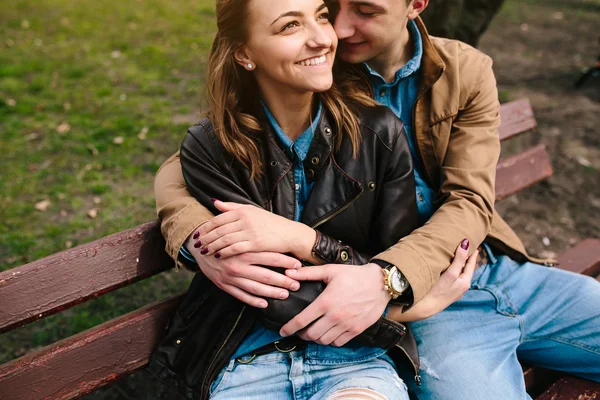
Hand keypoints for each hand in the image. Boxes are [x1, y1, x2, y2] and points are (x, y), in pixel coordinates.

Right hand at [185, 234, 301, 308]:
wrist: (198, 247)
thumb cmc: (223, 237)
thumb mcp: (236, 231)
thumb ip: (253, 233)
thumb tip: (276, 234)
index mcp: (243, 250)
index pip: (269, 256)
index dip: (285, 262)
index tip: (298, 266)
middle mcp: (238, 265)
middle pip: (265, 275)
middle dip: (283, 281)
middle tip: (297, 284)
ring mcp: (230, 277)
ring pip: (255, 288)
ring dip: (272, 293)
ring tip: (285, 294)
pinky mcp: (224, 285)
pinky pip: (241, 296)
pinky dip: (253, 301)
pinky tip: (265, 303)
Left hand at [192, 200, 315, 258]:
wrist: (290, 233)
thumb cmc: (270, 223)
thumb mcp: (252, 211)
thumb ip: (232, 207)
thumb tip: (214, 202)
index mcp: (243, 210)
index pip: (218, 219)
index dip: (206, 227)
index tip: (197, 234)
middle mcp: (245, 219)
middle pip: (219, 230)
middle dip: (206, 238)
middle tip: (196, 245)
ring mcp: (250, 231)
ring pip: (224, 239)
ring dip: (212, 246)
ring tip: (204, 252)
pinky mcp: (255, 243)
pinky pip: (235, 248)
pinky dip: (224, 252)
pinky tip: (218, 256)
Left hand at [280, 263, 389, 346]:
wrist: (380, 283)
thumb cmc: (354, 275)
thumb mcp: (330, 270)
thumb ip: (308, 273)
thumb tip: (289, 274)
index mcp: (325, 302)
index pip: (301, 320)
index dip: (289, 328)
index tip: (282, 332)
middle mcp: (334, 316)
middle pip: (311, 334)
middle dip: (302, 334)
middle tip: (301, 330)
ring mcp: (346, 325)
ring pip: (324, 341)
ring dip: (316, 338)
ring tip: (314, 332)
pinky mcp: (356, 330)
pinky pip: (339, 342)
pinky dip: (331, 341)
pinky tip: (329, 333)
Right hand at [387, 239, 477, 321]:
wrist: (424, 308)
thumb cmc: (437, 291)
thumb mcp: (451, 274)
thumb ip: (459, 259)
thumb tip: (466, 243)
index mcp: (465, 282)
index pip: (471, 264)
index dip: (472, 253)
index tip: (474, 243)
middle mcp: (462, 288)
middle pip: (466, 269)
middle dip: (466, 259)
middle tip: (465, 247)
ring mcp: (454, 291)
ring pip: (459, 275)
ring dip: (458, 265)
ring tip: (456, 256)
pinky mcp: (446, 293)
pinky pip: (452, 279)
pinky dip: (452, 272)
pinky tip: (446, 270)